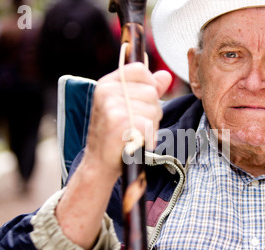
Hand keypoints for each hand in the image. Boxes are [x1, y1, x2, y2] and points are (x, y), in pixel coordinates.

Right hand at [85, 62, 171, 178]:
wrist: (99, 163)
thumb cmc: (115, 135)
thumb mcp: (129, 106)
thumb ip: (148, 89)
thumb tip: (166, 75)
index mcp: (107, 83)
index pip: (140, 69)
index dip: (150, 85)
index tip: (142, 103)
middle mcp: (107, 90)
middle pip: (151, 91)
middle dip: (153, 111)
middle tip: (137, 125)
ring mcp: (112, 105)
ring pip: (154, 109)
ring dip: (151, 126)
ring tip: (136, 134)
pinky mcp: (119, 121)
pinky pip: (149, 124)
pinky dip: (148, 136)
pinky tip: (137, 142)